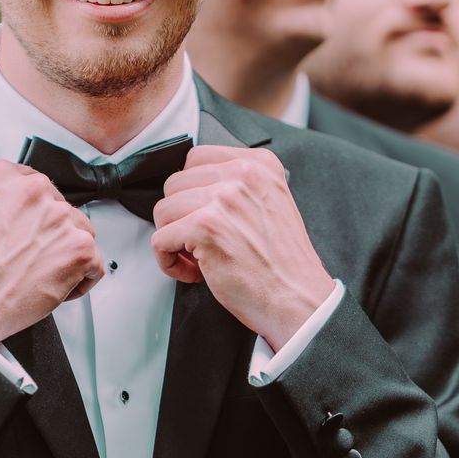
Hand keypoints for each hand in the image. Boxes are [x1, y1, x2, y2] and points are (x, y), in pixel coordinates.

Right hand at [0, 162, 104, 344]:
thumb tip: (0, 214)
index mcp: (5, 179)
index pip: (36, 184)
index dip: (36, 211)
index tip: (33, 224)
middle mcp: (37, 192)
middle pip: (61, 208)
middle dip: (52, 233)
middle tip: (34, 257)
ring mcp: (61, 219)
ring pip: (82, 232)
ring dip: (68, 252)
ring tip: (43, 274)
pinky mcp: (79, 249)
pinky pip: (95, 264)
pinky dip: (82, 280)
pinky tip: (58, 289)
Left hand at [151, 147, 335, 349]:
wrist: (298, 299)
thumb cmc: (284, 262)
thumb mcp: (272, 203)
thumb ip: (239, 185)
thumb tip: (195, 185)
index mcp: (259, 164)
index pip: (197, 158)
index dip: (193, 192)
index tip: (207, 217)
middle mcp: (242, 174)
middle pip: (175, 183)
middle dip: (181, 216)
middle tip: (204, 243)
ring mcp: (222, 199)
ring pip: (163, 210)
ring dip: (174, 239)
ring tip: (201, 258)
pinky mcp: (205, 228)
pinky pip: (160, 240)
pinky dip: (169, 262)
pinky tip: (195, 273)